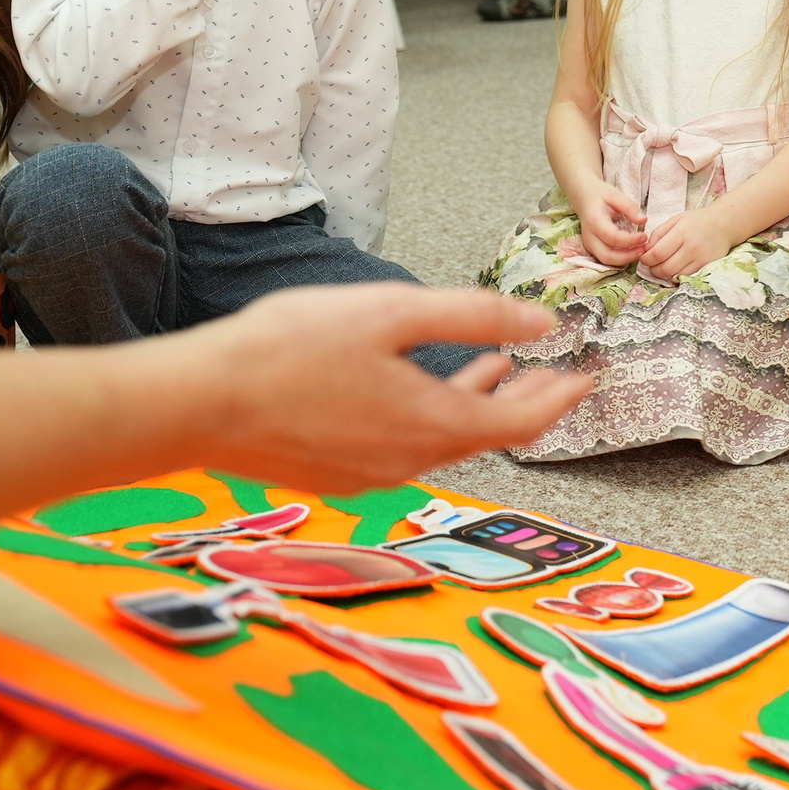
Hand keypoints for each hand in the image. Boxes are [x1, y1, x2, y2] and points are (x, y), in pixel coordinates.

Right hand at [181, 284, 594, 490]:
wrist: (198, 405)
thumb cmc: (288, 350)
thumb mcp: (391, 313)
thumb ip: (472, 318)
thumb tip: (540, 326)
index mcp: (434, 424)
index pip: (524, 420)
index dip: (562, 397)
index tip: (590, 376)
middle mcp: (411, 463)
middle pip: (489, 434)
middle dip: (528, 401)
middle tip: (557, 376)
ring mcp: (372, 476)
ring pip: (446, 440)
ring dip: (478, 403)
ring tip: (497, 369)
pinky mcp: (338, 474)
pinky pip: (406, 446)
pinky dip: (433, 415)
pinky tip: (420, 386)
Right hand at [577, 182, 647, 267]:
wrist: (584, 197)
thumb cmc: (601, 195)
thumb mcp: (616, 195)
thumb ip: (630, 208)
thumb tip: (643, 220)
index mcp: (594, 221)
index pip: (612, 237)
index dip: (630, 240)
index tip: (644, 236)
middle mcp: (589, 236)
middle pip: (607, 256)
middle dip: (627, 256)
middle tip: (644, 249)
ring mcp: (589, 244)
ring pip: (606, 260)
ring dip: (624, 260)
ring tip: (640, 251)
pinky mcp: (592, 248)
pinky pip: (606, 258)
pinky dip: (620, 259)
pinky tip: (632, 251)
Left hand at [640, 207, 735, 282]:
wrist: (724, 225)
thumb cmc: (697, 221)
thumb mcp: (676, 220)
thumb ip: (658, 233)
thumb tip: (646, 250)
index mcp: (682, 233)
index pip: (658, 253)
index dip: (647, 259)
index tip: (644, 257)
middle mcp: (692, 248)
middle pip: (665, 268)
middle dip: (653, 269)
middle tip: (652, 265)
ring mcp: (701, 259)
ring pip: (675, 275)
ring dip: (664, 274)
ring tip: (662, 266)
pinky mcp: (707, 267)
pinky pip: (686, 277)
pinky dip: (677, 275)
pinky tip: (675, 268)